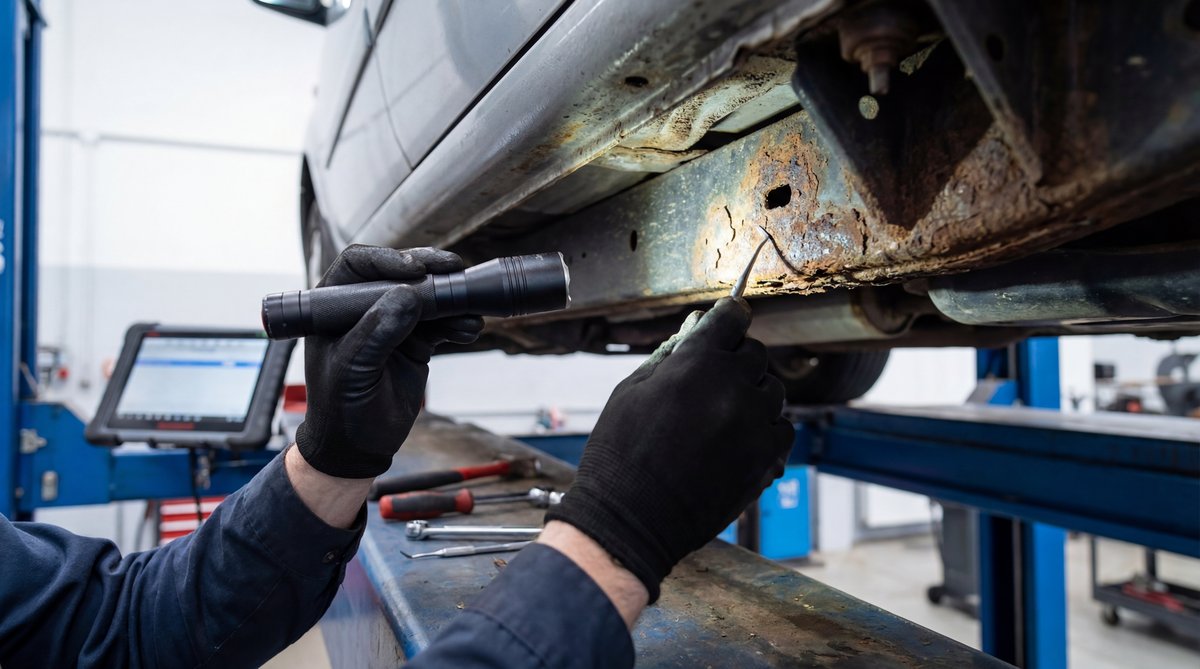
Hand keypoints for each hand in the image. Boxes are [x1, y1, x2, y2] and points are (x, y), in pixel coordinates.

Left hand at [295, 245, 483, 478]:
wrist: (358, 447)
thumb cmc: (340, 410)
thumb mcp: (353, 369)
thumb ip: (378, 331)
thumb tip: (409, 296)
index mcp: (334, 306)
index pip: (359, 265)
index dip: (388, 260)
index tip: (415, 270)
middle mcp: (363, 307)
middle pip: (400, 274)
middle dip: (430, 273)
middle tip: (454, 272)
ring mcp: (392, 323)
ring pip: (426, 297)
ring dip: (451, 302)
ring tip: (469, 314)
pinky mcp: (415, 340)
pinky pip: (441, 323)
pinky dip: (458, 324)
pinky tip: (469, 330)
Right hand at [546, 297, 794, 601]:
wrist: (629, 519)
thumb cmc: (619, 454)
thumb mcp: (631, 391)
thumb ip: (670, 353)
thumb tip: (696, 324)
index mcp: (696, 362)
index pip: (732, 317)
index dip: (729, 317)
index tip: (729, 320)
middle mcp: (732, 387)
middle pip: (756, 354)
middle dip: (736, 361)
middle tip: (712, 382)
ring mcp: (754, 424)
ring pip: (773, 391)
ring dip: (753, 396)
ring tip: (721, 418)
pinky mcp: (767, 458)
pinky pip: (783, 428)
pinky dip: (766, 430)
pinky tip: (738, 441)